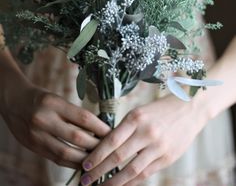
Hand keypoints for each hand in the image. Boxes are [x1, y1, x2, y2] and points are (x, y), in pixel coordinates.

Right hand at [1, 78, 110, 169]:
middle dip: (96, 145)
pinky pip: (55, 158)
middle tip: (109, 148)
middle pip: (77, 137)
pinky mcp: (33, 146)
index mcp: (53, 103)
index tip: (112, 132)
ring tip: (98, 159)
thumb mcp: (57, 99)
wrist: (13, 102)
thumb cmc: (40, 98)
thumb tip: (97, 128)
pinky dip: (71, 163)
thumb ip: (73, 113)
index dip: (100, 127)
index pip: (83, 117)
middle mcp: (44, 119)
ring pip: (66, 152)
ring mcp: (37, 135)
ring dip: (85, 158)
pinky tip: (82, 163)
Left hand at [80, 94, 206, 185]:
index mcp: (136, 118)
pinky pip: (147, 174)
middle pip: (118, 157)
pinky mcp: (168, 157)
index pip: (112, 140)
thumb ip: (125, 129)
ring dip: (115, 182)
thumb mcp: (140, 112)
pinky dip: (132, 182)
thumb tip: (105, 147)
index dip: (97, 155)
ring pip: (132, 170)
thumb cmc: (159, 110)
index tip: (85, 165)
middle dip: (100, 170)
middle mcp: (146, 132)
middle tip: (86, 180)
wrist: (189, 109)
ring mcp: (158, 146)